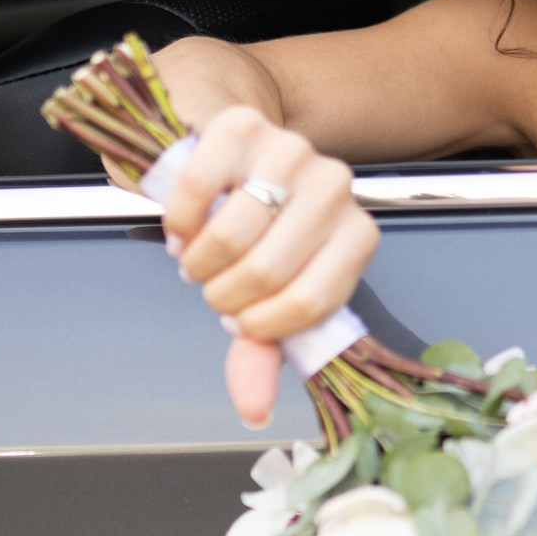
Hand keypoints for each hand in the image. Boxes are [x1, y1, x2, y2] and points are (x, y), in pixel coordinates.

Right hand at [156, 106, 377, 427]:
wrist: (237, 150)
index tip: (240, 318)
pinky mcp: (242, 125)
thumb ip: (263, 349)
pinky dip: (178, 219)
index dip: (260, 323)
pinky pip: (199, 187)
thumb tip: (253, 410)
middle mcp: (335, 187)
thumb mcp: (270, 292)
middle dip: (222, 294)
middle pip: (266, 271)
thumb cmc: (260, 229)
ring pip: (230, 232)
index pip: (309, 304)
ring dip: (198, 261)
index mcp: (357, 234)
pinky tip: (182, 227)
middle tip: (212, 286)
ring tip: (196, 259)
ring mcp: (291, 149)